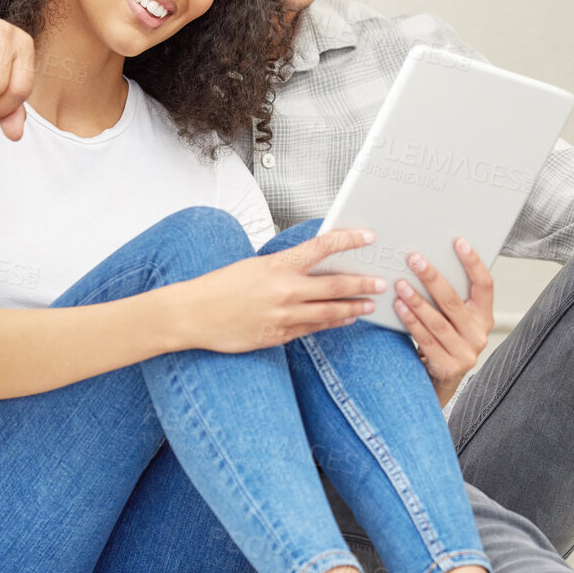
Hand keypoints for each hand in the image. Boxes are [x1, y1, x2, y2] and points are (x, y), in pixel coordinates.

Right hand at [179, 228, 388, 353]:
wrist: (192, 315)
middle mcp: (284, 290)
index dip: (348, 241)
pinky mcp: (278, 335)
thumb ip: (284, 268)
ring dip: (353, 308)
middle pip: (335, 286)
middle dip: (362, 283)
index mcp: (277, 265)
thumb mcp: (253, 266)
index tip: (367, 237)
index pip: (322, 248)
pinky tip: (344, 320)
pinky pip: (312, 329)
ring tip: (369, 305)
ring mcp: (283, 315)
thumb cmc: (219, 287)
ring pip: (329, 312)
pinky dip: (331, 324)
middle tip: (381, 282)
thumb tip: (312, 266)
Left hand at [393, 238, 494, 405]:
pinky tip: (400, 307)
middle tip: (414, 259)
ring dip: (417, 300)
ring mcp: (465, 352)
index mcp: (485, 316)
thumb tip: (428, 262)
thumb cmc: (447, 339)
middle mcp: (479, 334)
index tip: (459, 242)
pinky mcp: (447, 365)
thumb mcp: (457, 319)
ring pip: (437, 321)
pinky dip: (411, 321)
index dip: (474, 262)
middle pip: (453, 301)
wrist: (443, 378)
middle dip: (432, 278)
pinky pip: (425, 338)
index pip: (485, 285)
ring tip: (400, 284)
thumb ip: (451, 297)